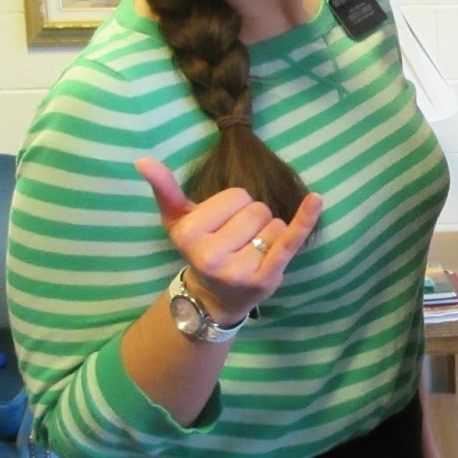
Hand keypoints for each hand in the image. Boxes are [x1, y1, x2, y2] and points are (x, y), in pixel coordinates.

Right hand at [135, 157, 322, 323]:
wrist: (215, 297)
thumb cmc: (200, 248)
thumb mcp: (178, 220)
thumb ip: (164, 189)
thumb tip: (142, 160)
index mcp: (189, 234)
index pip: (236, 195)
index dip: (233, 206)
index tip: (221, 226)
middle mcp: (211, 255)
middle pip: (256, 208)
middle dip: (251, 219)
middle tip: (236, 241)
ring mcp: (239, 269)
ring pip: (274, 223)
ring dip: (269, 233)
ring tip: (250, 251)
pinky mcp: (266, 278)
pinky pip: (289, 240)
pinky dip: (304, 219)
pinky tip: (316, 200)